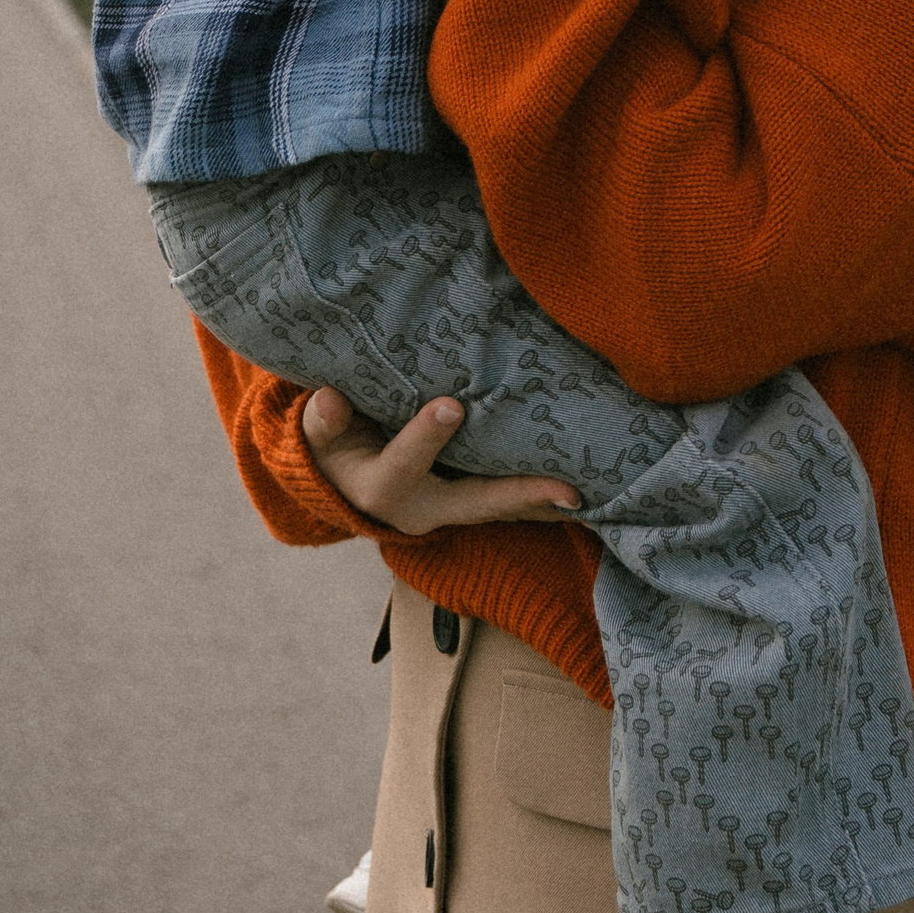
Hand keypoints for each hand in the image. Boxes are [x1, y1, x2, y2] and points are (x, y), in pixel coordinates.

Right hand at [300, 386, 581, 537]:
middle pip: (476, 502)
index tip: (451, 405)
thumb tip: (329, 401)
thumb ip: (323, 421)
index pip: (404, 463)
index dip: (426, 436)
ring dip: (546, 504)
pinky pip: (511, 506)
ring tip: (595, 495)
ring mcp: (451, 511)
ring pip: (502, 509)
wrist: (342, 484)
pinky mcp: (472, 506)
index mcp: (380, 488)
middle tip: (567, 490)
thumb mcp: (318, 436)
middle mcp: (422, 509)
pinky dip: (544, 501)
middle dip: (520, 495)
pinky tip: (587, 495)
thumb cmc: (334, 446)